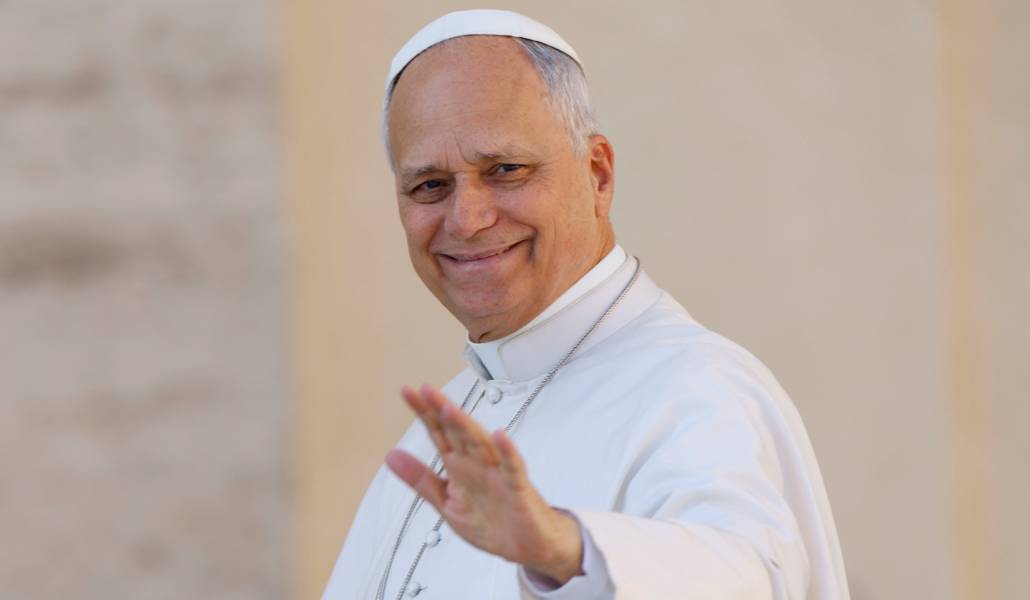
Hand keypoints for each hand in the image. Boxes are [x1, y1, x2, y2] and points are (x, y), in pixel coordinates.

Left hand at [385, 384, 583, 584]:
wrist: (522, 544)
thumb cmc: (490, 521)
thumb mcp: (445, 501)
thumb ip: (420, 478)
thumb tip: (391, 456)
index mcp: (459, 465)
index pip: (439, 432)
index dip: (424, 412)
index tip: (408, 392)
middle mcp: (477, 463)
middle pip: (458, 431)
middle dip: (442, 410)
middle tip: (426, 390)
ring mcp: (497, 473)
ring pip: (480, 444)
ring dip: (466, 426)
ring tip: (449, 409)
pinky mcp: (516, 488)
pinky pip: (512, 468)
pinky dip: (507, 452)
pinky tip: (500, 437)